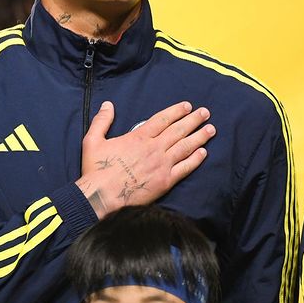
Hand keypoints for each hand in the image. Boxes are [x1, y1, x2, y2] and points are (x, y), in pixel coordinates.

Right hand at [77, 100, 214, 217]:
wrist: (101, 198)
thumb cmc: (96, 170)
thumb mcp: (92, 140)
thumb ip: (102, 121)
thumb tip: (107, 104)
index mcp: (138, 137)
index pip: (162, 119)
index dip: (176, 111)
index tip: (187, 106)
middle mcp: (154, 148)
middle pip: (178, 130)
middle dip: (193, 120)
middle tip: (206, 113)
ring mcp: (162, 165)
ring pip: (185, 147)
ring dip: (199, 136)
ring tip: (211, 129)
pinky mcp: (165, 182)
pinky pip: (185, 168)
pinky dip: (195, 159)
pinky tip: (204, 153)